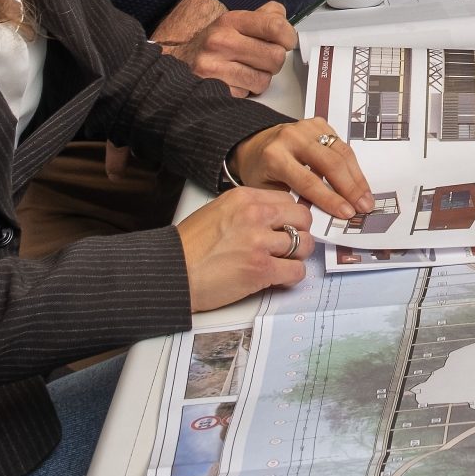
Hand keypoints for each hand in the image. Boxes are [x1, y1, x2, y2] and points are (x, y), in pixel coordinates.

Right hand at [152, 0, 296, 95]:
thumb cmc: (216, 42)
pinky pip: (247, 95)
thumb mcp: (237, 21)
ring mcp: (214, 67)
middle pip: (275, 56)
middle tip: (261, 60)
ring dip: (260, 79)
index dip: (288, 37)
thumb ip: (266, 16)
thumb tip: (285, 22)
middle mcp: (220, 41)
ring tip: (246, 71)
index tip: (285, 42)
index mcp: (231, 21)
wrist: (179, 60)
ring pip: (264, 80)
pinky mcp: (212, 90)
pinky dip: (246, 91)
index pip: (275, 26)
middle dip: (274, 61)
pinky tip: (234, 82)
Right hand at [175, 187, 309, 311]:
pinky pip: (296, 270)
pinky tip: (279, 277)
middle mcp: (255, 215)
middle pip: (302, 219)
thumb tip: (271, 217)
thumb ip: (246, 210)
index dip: (291, 216)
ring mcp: (259, 243)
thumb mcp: (216, 212)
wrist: (170, 273)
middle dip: (300, 233)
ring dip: (297, 256)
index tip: (288, 226)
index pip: (288, 200)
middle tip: (290, 245)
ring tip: (284, 262)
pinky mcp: (261, 269)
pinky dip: (292, 276)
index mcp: (244, 198)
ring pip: (304, 245)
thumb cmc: (188, 247)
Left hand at [228, 118, 372, 222]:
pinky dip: (353, 164)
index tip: (347, 213)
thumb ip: (294, 200)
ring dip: (357, 177)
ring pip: (341, 152)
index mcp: (274, 156)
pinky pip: (342, 144)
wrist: (254, 144)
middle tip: (364, 207)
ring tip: (366, 198)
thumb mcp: (268, 191)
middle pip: (330, 164)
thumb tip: (324, 215)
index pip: (309, 181)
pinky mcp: (318, 124)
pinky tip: (359, 181)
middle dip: (351, 188)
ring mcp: (307, 128)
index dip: (331, 199)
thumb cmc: (260, 171)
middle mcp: (292, 138)